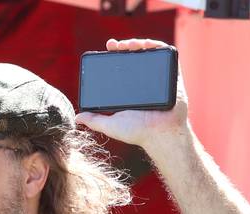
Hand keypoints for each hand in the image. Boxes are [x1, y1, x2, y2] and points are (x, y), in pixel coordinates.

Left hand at [75, 38, 189, 148]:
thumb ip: (94, 120)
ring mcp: (159, 79)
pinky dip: (159, 46)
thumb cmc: (138, 132)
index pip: (121, 69)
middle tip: (115, 45)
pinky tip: (147, 43)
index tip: (107, 49)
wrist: (160, 134)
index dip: (114, 57)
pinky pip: (168, 57)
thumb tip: (76, 117)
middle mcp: (144, 84)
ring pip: (149, 55)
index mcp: (130, 91)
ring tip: (129, 43)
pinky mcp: (173, 77)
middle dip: (125, 47)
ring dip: (139, 44)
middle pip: (134, 58)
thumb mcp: (110, 125)